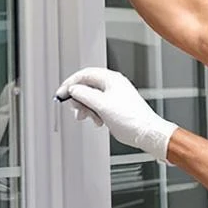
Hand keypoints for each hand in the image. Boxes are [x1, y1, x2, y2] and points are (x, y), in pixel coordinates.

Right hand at [58, 66, 173, 160]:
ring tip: (87, 118)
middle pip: (87, 86)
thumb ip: (84, 95)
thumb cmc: (130, 119)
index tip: (61, 95)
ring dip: (86, 108)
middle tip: (76, 110)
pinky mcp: (116, 106)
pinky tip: (97, 121)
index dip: (70, 84)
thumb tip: (73, 89)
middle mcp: (113, 84)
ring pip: (92, 97)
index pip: (84, 75)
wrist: (146, 133)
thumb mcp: (101, 105)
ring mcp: (115, 95)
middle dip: (79, 98)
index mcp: (110, 79)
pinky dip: (94, 112)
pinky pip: (99, 105)